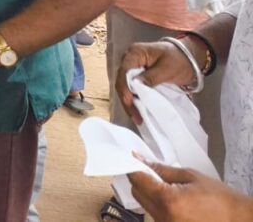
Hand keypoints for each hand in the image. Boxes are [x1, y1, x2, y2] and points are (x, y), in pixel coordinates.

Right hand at [115, 41, 197, 125]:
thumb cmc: (179, 59)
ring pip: (125, 87)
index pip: (124, 72)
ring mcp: (133, 68)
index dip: (125, 89)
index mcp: (135, 53)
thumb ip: (150, 77)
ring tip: (137, 117)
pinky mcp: (138, 76)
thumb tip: (135, 86)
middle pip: (122, 81)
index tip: (130, 103)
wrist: (189, 56)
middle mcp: (129, 60)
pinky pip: (132, 88)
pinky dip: (135, 99)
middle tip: (135, 116)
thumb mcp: (167, 69)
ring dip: (130, 102)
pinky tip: (138, 110)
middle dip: (126, 99)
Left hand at [128, 160, 252, 221]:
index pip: (138, 180)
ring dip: (150, 193)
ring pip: (145, 205)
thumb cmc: (220, 197)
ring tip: (168, 187)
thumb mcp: (191, 176)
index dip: (135, 168)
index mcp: (168, 200)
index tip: (135, 159)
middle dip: (141, 180)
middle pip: (138, 194)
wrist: (240, 220)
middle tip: (153, 171)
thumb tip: (141, 160)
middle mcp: (163, 217)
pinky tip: (173, 199)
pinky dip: (158, 205)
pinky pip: (156, 214)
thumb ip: (163, 170)